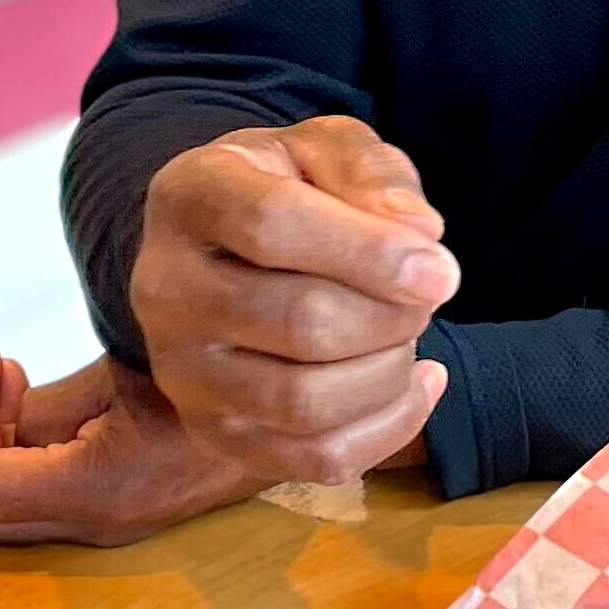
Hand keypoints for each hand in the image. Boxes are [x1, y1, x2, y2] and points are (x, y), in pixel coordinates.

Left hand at [0, 347, 256, 546]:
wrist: (302, 410)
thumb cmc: (225, 373)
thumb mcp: (133, 370)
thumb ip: (51, 402)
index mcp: (98, 489)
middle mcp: (90, 520)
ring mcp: (95, 517)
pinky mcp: (102, 499)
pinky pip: (22, 483)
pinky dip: (1, 433)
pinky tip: (17, 385)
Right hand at [128, 117, 455, 485]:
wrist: (227, 251)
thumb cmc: (290, 189)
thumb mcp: (327, 148)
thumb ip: (373, 174)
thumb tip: (420, 233)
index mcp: (190, 196)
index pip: (272, 226)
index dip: (370, 253)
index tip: (443, 271)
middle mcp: (166, 288)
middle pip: (301, 321)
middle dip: (392, 315)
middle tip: (427, 293)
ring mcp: (183, 372)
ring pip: (306, 402)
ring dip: (388, 371)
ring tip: (406, 334)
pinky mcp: (214, 432)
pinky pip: (315, 459)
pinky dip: (389, 429)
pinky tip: (416, 382)